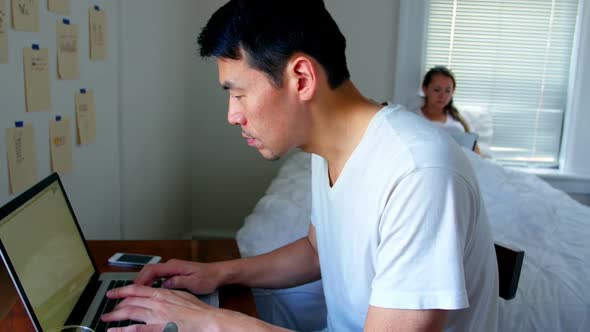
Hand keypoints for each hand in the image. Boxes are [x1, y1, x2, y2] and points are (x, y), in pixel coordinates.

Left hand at [101, 284, 217, 331]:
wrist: (206, 320)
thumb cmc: (198, 310)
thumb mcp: (182, 295)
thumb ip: (169, 293)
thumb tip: (161, 291)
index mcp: (162, 293)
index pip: (136, 289)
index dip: (122, 290)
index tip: (113, 293)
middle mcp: (156, 302)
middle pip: (130, 301)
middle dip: (116, 304)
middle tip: (108, 309)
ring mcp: (155, 316)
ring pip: (129, 313)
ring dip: (115, 316)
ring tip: (106, 319)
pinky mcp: (157, 328)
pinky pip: (135, 330)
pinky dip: (121, 330)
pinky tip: (113, 331)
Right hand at [134, 259, 222, 294]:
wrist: (218, 273)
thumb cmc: (208, 277)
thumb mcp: (194, 282)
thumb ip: (179, 282)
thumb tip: (164, 284)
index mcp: (175, 266)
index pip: (152, 269)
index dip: (141, 279)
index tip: (135, 288)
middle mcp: (172, 265)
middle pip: (149, 270)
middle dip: (138, 280)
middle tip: (131, 292)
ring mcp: (172, 268)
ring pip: (152, 272)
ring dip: (143, 281)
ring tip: (136, 292)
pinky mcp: (174, 272)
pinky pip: (158, 275)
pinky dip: (150, 281)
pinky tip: (149, 290)